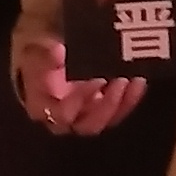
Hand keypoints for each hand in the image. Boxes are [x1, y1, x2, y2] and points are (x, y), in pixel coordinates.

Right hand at [18, 37, 146, 137]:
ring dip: (121, 103)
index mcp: (42, 107)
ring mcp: (85, 116)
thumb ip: (45, 53)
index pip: (60, 116)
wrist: (49, 56)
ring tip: (130, 81)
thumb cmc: (41, 57)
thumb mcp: (37, 51)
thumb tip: (58, 52)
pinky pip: (118, 111)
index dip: (77, 103)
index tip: (95, 81)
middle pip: (88, 125)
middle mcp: (64, 118)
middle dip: (107, 106)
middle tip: (119, 82)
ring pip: (106, 120)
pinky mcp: (102, 110)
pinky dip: (130, 98)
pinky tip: (138, 82)